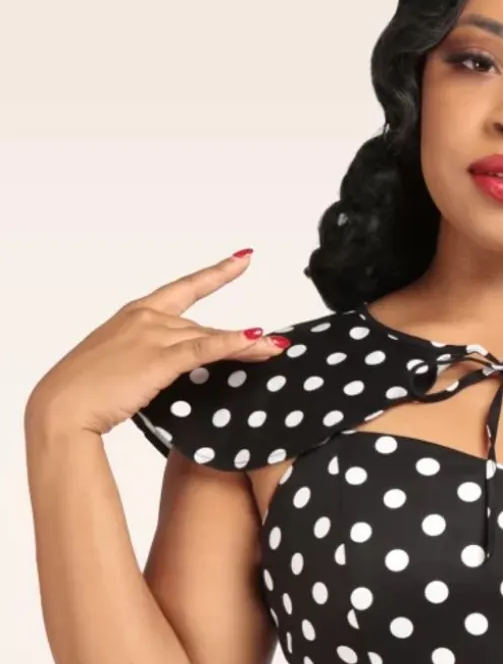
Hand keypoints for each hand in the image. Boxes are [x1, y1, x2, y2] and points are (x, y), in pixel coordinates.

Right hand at [24, 249, 289, 442]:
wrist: (64, 404)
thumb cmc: (86, 390)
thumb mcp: (121, 366)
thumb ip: (148, 360)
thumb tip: (171, 369)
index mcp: (135, 314)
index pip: (184, 288)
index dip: (217, 273)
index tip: (242, 259)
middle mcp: (147, 318)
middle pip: (203, 325)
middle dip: (241, 337)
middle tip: (275, 344)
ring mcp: (153, 335)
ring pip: (210, 336)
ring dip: (248, 345)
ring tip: (277, 350)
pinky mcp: (159, 358)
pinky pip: (204, 349)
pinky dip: (232, 344)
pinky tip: (256, 341)